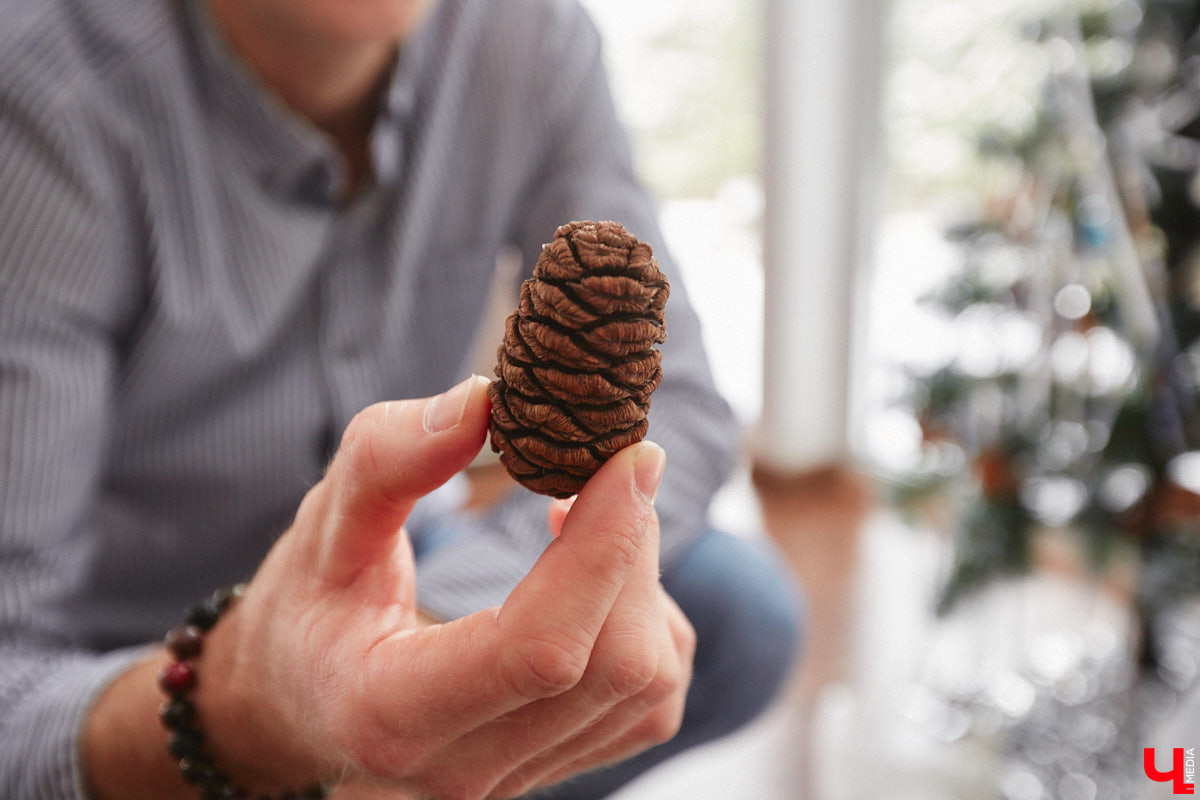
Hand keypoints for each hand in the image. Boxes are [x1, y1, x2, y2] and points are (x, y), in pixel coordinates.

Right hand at [194, 375, 694, 799]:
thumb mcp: (322, 523)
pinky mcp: (558, 767)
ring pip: (646, 689)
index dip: (603, 546)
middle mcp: (462, 771)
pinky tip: (595, 582)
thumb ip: (386, 459)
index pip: (537, 647)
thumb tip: (483, 401)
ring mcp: (517, 782)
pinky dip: (648, 624)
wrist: (300, 703)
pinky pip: (652, 702)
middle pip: (615, 667)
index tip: (629, 458)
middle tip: (613, 470)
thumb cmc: (311, 607)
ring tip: (585, 521)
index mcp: (390, 713)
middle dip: (632, 549)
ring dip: (642, 582)